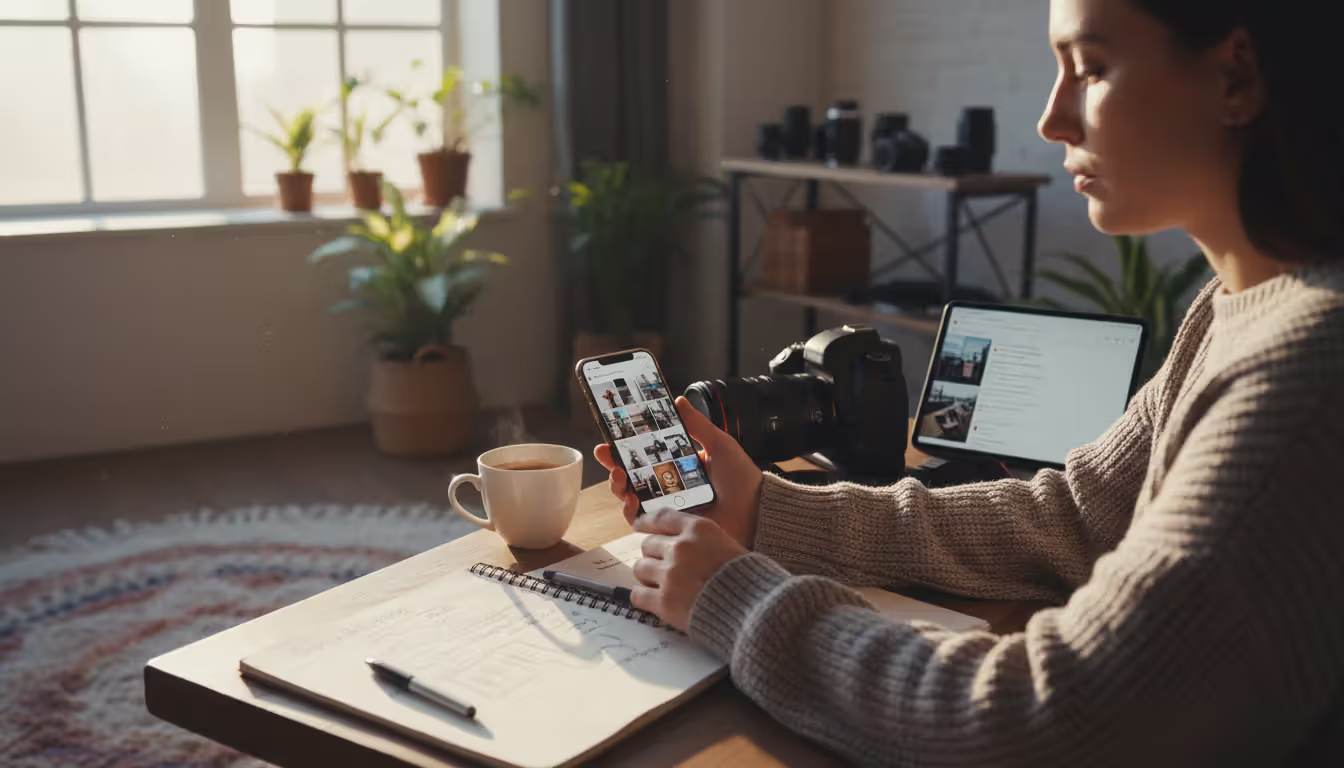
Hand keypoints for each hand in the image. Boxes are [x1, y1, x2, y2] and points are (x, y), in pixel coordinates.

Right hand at [594, 396, 763, 547]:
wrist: (755, 513)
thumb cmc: (742, 480)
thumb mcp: (720, 445)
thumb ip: (697, 425)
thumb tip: (678, 401)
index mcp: (678, 466)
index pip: (645, 454)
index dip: (625, 445)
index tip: (611, 435)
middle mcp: (669, 487)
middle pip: (631, 475)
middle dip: (613, 463)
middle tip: (606, 452)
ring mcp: (666, 508)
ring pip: (629, 497)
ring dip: (617, 485)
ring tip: (619, 475)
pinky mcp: (667, 528)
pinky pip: (640, 521)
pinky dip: (630, 510)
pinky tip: (632, 499)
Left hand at [630, 509, 748, 629]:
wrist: (756, 611)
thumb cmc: (750, 580)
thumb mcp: (729, 545)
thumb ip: (703, 542)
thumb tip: (681, 545)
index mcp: (699, 529)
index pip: (662, 518)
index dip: (646, 522)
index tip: (639, 525)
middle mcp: (681, 547)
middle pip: (648, 545)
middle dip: (654, 555)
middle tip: (662, 567)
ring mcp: (670, 574)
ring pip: (640, 568)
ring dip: (648, 576)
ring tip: (660, 585)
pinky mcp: (664, 602)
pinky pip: (638, 595)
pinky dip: (643, 597)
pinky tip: (653, 601)